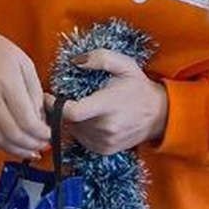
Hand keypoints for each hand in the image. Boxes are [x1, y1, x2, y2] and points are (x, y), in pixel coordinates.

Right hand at [0, 5, 50, 159]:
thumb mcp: (23, 62)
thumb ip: (34, 91)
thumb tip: (40, 119)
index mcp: (7, 82)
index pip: (28, 121)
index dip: (42, 134)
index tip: (50, 135)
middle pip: (13, 134)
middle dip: (32, 144)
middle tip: (43, 146)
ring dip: (16, 149)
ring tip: (29, 151)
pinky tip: (10, 145)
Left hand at [49, 50, 167, 155]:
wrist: (160, 114)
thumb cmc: (138, 87)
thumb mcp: (124, 64)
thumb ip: (100, 58)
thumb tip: (75, 61)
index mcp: (108, 106)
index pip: (72, 112)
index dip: (54, 105)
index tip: (48, 95)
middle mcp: (106, 128)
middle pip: (68, 121)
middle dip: (62, 109)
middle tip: (65, 97)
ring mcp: (105, 142)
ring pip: (72, 131)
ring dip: (71, 120)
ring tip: (81, 107)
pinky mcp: (104, 150)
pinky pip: (81, 139)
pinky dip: (79, 129)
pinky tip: (90, 119)